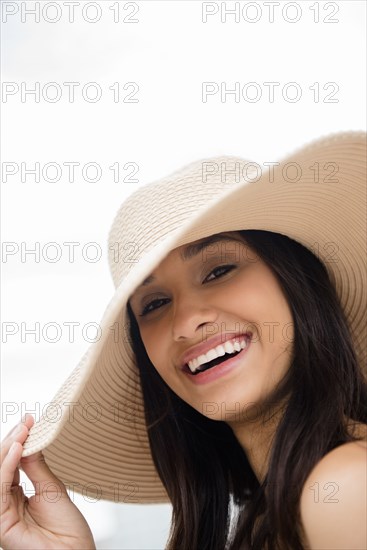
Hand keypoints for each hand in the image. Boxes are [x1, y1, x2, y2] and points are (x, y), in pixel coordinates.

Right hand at [1, 414, 95, 549]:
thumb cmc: (67, 527)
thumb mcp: (51, 487)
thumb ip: (35, 466)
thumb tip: (26, 440)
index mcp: (15, 496)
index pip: (9, 464)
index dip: (17, 441)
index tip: (29, 420)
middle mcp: (5, 504)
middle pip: (0, 467)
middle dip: (11, 441)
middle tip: (25, 422)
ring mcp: (1, 513)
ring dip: (7, 450)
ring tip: (22, 431)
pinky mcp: (1, 522)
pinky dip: (7, 467)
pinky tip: (17, 449)